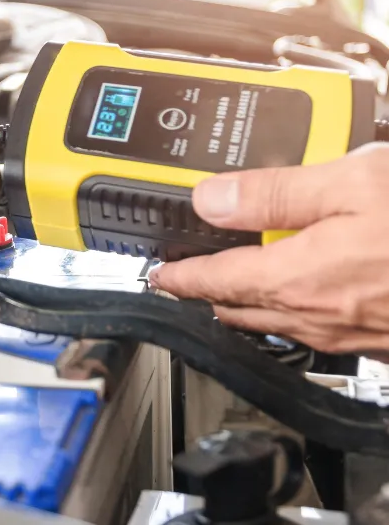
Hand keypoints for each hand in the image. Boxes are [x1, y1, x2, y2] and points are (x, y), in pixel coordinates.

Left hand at [148, 143, 388, 356]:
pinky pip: (320, 330)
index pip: (214, 281)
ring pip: (279, 322)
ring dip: (252, 301)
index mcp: (297, 279)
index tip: (159, 274)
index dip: (180, 276)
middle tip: (190, 274)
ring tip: (240, 278)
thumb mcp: (355, 184)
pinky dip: (298, 308)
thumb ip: (276, 193)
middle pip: (240, 308)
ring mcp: (352, 336)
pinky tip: (311, 286)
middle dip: (210, 290)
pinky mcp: (382, 342)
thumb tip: (213, 199)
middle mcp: (319, 318)